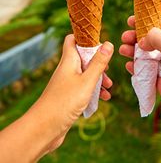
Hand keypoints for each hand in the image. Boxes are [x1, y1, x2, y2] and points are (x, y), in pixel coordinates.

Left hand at [0, 35, 113, 161]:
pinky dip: (94, 90)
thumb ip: (99, 63)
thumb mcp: (87, 81)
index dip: (87, 38)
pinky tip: (104, 98)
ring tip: (109, 86)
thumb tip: (108, 44)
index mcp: (69, 60)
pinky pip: (84, 87)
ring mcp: (67, 82)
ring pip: (86, 73)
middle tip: (107, 69)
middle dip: (98, 61)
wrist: (44, 128)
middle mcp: (67, 68)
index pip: (74, 39)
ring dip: (98, 77)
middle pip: (84, 56)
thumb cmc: (65, 102)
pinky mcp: (69, 95)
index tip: (101, 44)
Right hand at [120, 16, 160, 156]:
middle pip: (150, 40)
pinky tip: (129, 65)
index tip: (130, 21)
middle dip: (136, 38)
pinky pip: (145, 72)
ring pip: (146, 56)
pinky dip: (136, 68)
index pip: (160, 25)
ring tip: (123, 50)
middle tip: (124, 38)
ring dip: (133, 52)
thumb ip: (157, 38)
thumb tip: (142, 40)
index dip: (144, 22)